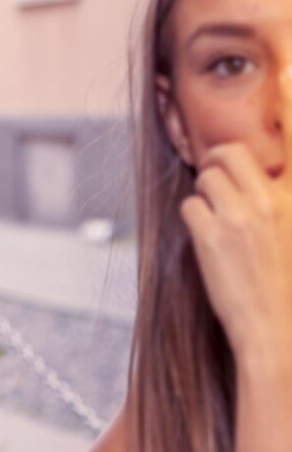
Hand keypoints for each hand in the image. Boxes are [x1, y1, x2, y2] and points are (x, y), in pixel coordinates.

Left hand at [180, 144, 291, 358]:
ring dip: (202, 194)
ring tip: (211, 215)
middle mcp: (267, 203)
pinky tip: (203, 235)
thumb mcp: (291, 236)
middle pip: (228, 153)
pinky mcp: (210, 236)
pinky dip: (192, 217)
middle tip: (211, 180)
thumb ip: (276, 207)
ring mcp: (237, 218)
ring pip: (205, 178)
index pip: (265, 153)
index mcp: (290, 202)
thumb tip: (258, 185)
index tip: (245, 144)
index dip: (247, 147)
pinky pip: (189, 206)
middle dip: (214, 163)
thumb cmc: (284, 287)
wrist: (275, 327)